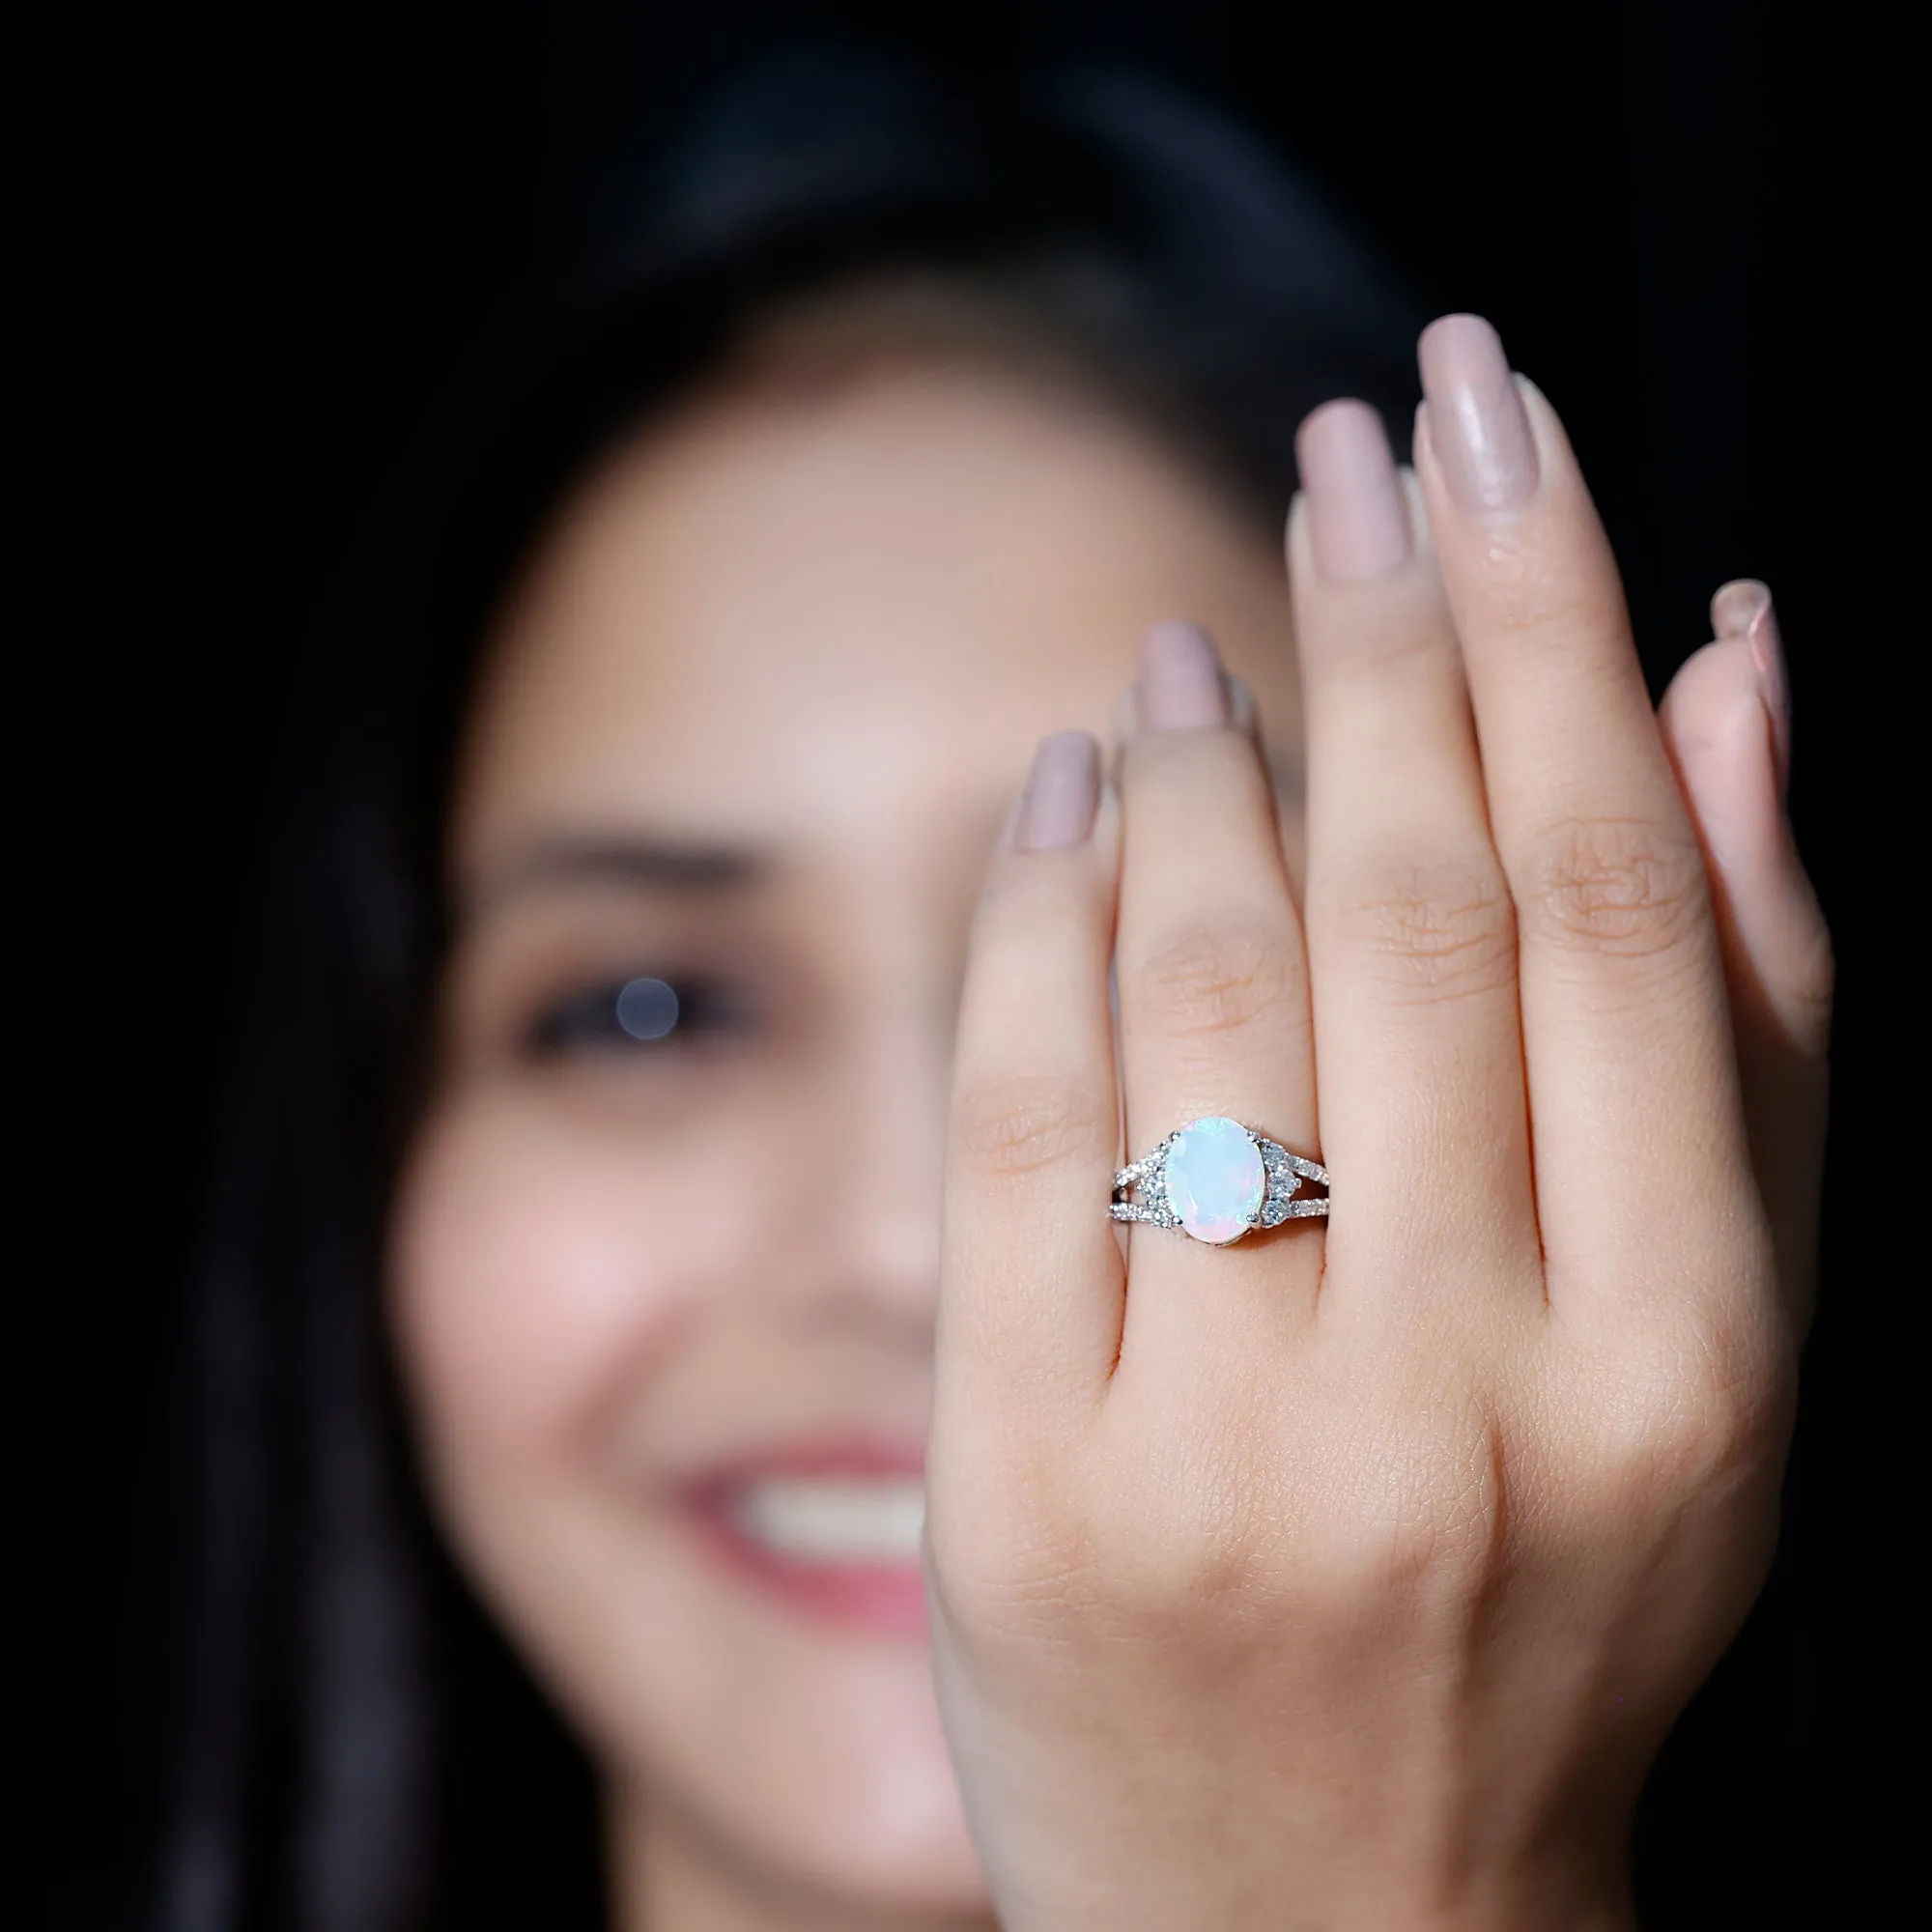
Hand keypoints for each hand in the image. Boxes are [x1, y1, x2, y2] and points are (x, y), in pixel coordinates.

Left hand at [924, 315, 1829, 1928]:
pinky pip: (1022, 1122)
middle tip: (1366, 430)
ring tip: (1211, 633)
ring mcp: (1223, 1442)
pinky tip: (1068, 785)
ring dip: (1204, 759)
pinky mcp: (1026, 1482)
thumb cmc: (1548, 1605)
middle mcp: (1460, 1389)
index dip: (1549, 620)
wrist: (1334, 1921)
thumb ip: (1744, 1017)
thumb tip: (1736, 669)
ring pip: (1205, 988)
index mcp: (1675, 1357)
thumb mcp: (1719, 1350)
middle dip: (1388, 621)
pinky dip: (1038, 913)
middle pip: (1414, 903)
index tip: (1497, 423)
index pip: (1602, 896)